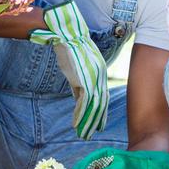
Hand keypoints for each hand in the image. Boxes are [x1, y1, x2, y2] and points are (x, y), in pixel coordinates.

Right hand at [29, 0, 107, 138]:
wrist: (65, 35)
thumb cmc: (69, 48)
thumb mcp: (77, 66)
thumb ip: (79, 81)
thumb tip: (78, 95)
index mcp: (100, 72)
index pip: (103, 94)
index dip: (101, 110)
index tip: (99, 122)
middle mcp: (100, 76)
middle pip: (101, 103)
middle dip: (97, 119)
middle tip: (95, 132)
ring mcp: (92, 79)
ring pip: (93, 106)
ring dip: (88, 121)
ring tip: (84, 134)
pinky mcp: (82, 80)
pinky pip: (83, 103)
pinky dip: (79, 115)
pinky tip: (75, 124)